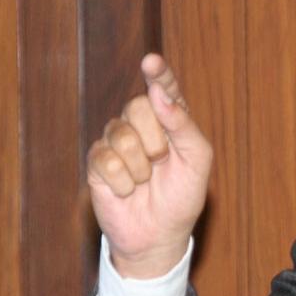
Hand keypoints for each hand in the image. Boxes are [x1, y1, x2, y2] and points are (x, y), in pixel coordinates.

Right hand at [87, 54, 212, 278]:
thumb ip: (183, 125)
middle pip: (138, 105)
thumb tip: (158, 93)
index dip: (158, 73)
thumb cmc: (183, 196)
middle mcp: (142, 125)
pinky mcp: (98, 163)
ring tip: (147, 180)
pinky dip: (124, 181)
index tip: (151, 61)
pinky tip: (128, 191)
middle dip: (156, 139)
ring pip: (122, 133)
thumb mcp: (197, 160)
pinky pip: (105, 159)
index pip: (164, 87)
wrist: (159, 235)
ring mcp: (117, 142)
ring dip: (141, 165)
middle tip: (162, 162)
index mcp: (171, 119)